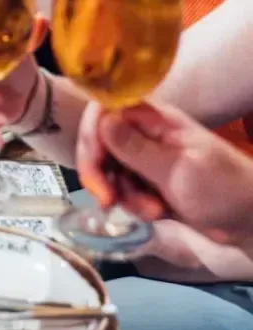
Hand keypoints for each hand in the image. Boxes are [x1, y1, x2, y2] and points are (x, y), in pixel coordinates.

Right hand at [77, 101, 252, 245]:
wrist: (250, 222)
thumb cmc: (222, 190)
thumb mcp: (179, 171)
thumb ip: (137, 149)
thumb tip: (102, 121)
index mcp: (155, 119)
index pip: (105, 108)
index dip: (93, 133)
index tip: (96, 164)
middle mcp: (145, 133)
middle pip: (100, 140)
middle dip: (100, 172)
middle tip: (107, 200)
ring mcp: (146, 157)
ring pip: (109, 168)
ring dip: (123, 194)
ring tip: (152, 211)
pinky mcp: (148, 180)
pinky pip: (123, 187)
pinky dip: (133, 203)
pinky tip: (155, 214)